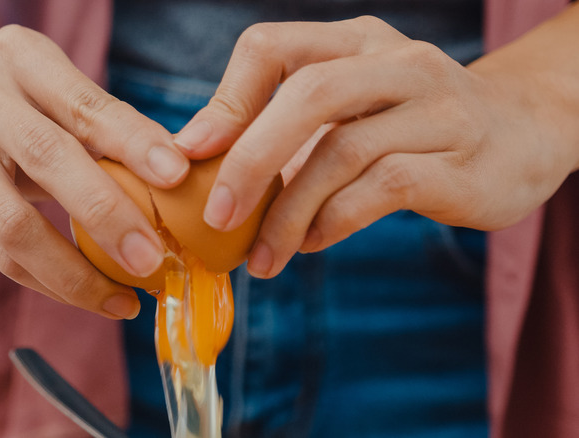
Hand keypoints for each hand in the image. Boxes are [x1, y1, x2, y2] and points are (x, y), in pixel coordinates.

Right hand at [0, 25, 189, 317]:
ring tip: (124, 297)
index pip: (84, 102)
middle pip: (47, 157)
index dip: (132, 140)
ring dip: (76, 270)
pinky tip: (91, 297)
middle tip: (152, 256)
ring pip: (14, 224)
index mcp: (19, 58)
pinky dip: (51, 283)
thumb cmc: (15, 116)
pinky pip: (0, 256)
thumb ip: (107, 131)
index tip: (176, 175)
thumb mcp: (56, 102)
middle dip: (107, 213)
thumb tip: (178, 177)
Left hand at [174, 17, 578, 277]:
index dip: (226, 102)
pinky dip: (335, 220)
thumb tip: (205, 165)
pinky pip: (383, 187)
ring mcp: (437, 107)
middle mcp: (398, 62)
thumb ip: (289, 128)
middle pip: (308, 93)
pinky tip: (313, 243)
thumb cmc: (415, 126)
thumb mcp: (352, 108)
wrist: (524, 135)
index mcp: (356, 42)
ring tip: (262, 255)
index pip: (272, 47)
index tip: (193, 155)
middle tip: (216, 215)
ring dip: (289, 212)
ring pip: (342, 151)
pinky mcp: (462, 161)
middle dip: (250, 159)